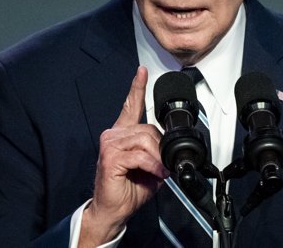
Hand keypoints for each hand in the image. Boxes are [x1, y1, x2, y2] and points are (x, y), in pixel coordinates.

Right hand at [80, 66, 168, 246]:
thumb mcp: (150, 167)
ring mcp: (110, 145)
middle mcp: (114, 135)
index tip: (142, 71)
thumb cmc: (128, 189)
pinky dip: (152, 165)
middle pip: (147, 128)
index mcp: (123, 134)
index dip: (137, 87)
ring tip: (160, 171)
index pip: (130, 105)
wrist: (113, 210)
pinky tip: (155, 173)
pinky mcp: (110, 157)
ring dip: (158, 158)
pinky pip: (139, 155)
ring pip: (145, 140)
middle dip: (162, 148)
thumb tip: (172, 148)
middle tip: (165, 165)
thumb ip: (158, 152)